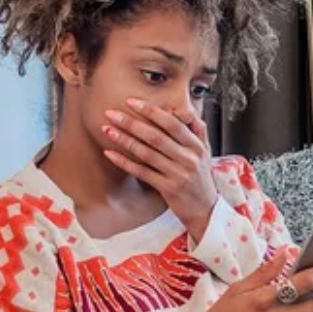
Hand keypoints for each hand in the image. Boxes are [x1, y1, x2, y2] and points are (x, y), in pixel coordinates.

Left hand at [102, 99, 218, 242]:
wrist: (206, 209)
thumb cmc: (201, 179)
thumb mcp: (205, 152)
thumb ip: (198, 130)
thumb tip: (185, 110)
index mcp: (197, 146)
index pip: (173, 123)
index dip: (151, 111)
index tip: (132, 102)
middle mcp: (189, 158)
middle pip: (156, 136)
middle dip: (131, 122)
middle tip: (111, 113)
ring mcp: (178, 174)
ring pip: (147, 153)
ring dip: (124, 140)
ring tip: (107, 130)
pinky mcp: (168, 188)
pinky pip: (142, 172)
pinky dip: (125, 162)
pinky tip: (110, 153)